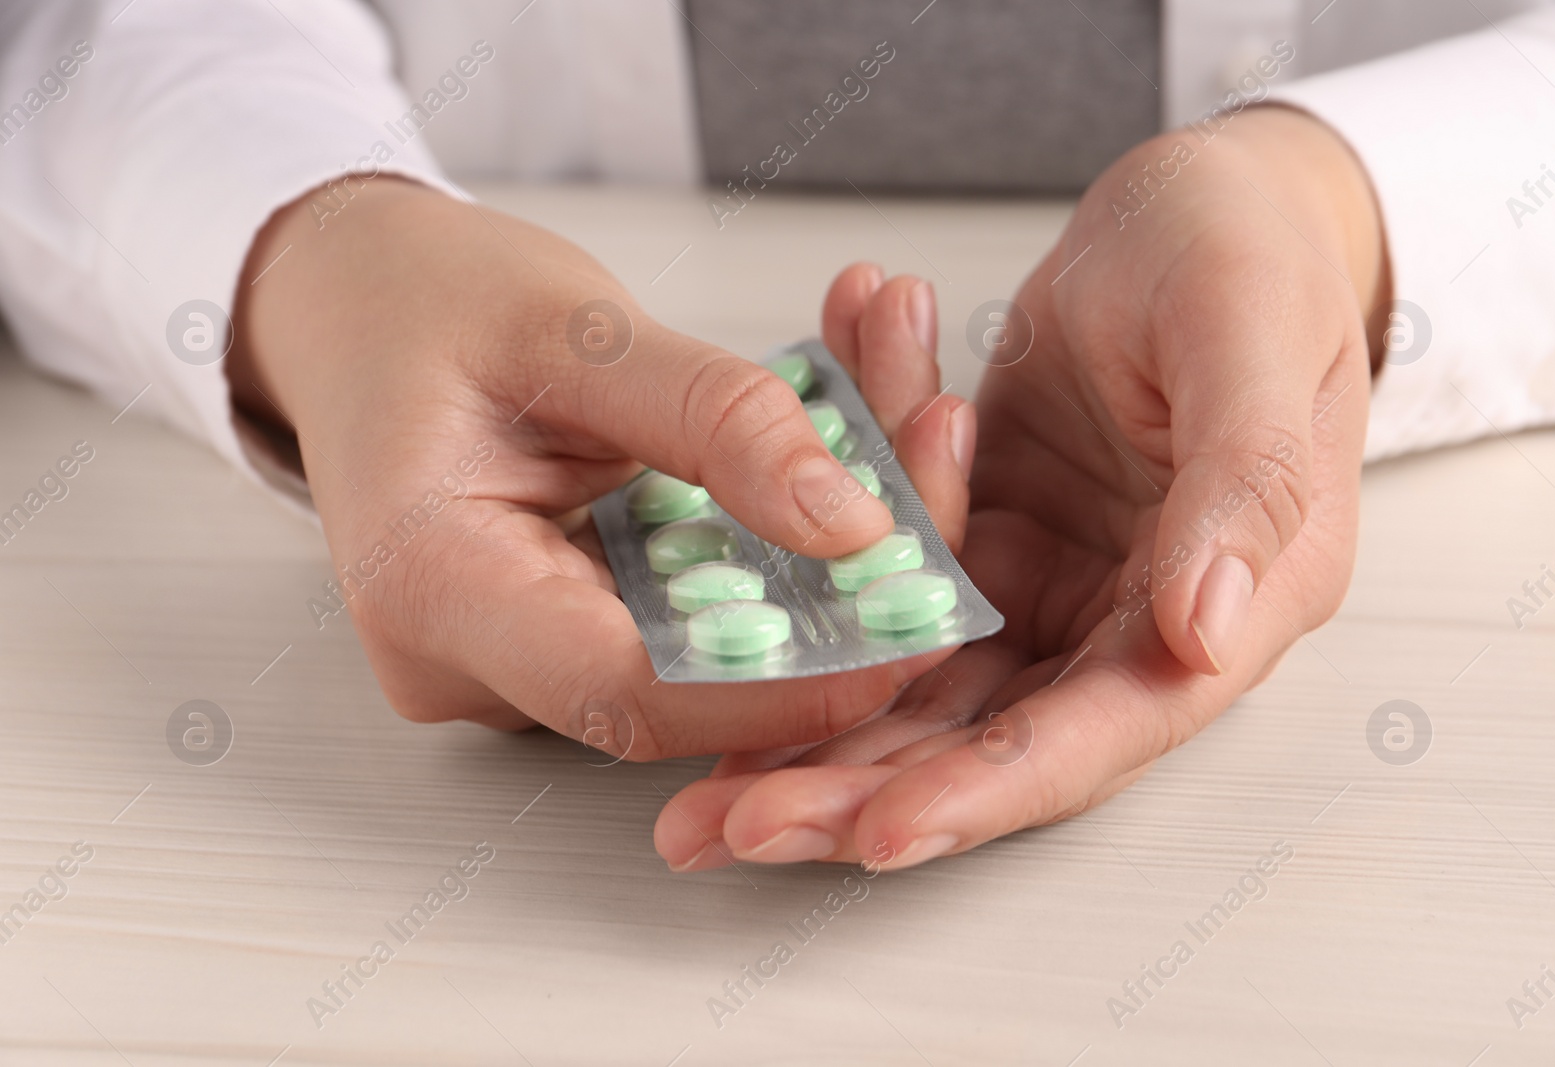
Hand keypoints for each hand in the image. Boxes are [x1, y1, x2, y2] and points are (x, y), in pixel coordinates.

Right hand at [229, 178, 971, 756]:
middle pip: (696, 677)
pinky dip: (777, 538)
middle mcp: (470, 660)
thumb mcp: (569, 325)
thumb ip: (712, 421)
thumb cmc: (419, 302)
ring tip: (906, 399)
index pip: (631, 691)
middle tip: (939, 446)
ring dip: (826, 548)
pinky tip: (846, 435)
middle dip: (843, 587)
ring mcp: (516, 662)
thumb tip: (852, 521)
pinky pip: (699, 614)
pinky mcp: (564, 636)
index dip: (789, 680)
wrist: (354, 306)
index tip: (916, 619)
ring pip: (714, 646)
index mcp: (432, 589)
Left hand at [656, 107, 1386, 869]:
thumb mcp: (1250, 332)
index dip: (992, 789)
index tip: (880, 832)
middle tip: (736, 829)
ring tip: (698, 795)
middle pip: (995, 738)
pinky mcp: (986, 541)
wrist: (1192, 197)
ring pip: (926, 691)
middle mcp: (1136, 617)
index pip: (1106, 728)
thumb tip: (1209, 635)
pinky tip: (722, 661)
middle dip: (867, 792)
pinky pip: (889, 600)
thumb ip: (1245, 484)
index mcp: (1237, 597)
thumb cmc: (1245, 243)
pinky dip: (812, 628)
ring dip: (818, 740)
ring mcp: (1052, 585)